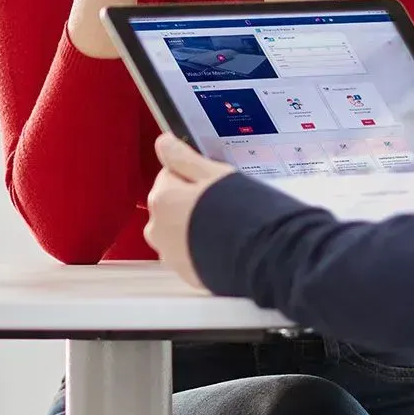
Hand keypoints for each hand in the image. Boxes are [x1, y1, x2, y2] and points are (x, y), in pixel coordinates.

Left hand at [145, 134, 233, 287]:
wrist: (256, 256)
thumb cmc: (236, 210)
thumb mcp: (213, 174)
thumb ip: (183, 157)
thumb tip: (163, 142)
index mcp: (162, 198)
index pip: (169, 173)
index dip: (193, 173)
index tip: (213, 180)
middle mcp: (157, 228)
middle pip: (170, 203)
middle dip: (189, 200)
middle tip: (220, 202)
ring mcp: (169, 253)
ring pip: (177, 229)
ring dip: (192, 225)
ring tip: (222, 224)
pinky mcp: (184, 272)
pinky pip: (188, 252)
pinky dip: (198, 247)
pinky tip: (221, 242)